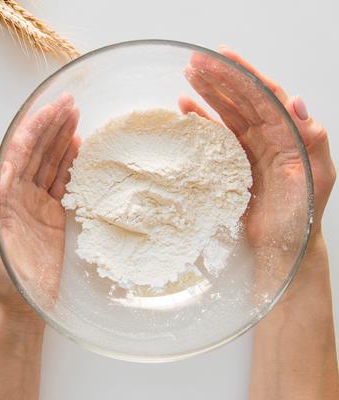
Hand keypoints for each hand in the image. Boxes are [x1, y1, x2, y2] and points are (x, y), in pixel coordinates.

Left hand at [0, 94, 79, 320]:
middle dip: (51, 125)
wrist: (20, 306)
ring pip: (50, 162)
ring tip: (77, 117)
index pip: (18, 152)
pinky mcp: (54, 215)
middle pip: (36, 151)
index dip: (35, 128)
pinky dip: (71, 164)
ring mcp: (36, 203)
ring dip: (62, 139)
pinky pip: (62, 183)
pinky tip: (78, 147)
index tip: (52, 108)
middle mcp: (17, 193)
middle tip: (70, 103)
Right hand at [180, 46, 335, 254]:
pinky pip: (214, 136)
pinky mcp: (231, 164)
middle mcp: (269, 135)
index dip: (244, 73)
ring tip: (187, 75)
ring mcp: (249, 149)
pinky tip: (186, 108)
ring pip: (226, 111)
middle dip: (219, 77)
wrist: (282, 248)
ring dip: (207, 92)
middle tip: (195, 60)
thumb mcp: (316, 177)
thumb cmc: (302, 217)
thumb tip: (297, 100)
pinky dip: (200, 120)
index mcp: (289, 133)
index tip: (223, 56)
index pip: (265, 94)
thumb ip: (312, 139)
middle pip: (241, 98)